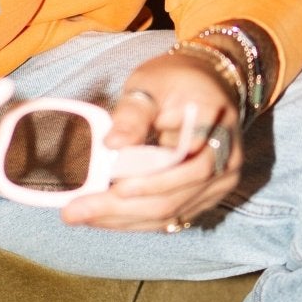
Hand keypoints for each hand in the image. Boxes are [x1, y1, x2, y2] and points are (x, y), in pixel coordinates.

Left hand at [60, 50, 242, 232]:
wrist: (207, 85)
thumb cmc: (175, 81)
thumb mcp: (150, 84)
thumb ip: (133, 115)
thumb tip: (112, 145)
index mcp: (217, 127)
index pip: (185, 165)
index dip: (149, 181)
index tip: (112, 187)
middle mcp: (226, 162)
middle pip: (173, 197)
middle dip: (121, 209)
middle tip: (75, 211)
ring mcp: (218, 184)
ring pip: (169, 213)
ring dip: (122, 220)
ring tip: (81, 215)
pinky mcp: (204, 196)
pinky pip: (170, 216)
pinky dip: (134, 220)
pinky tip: (103, 217)